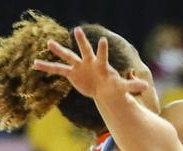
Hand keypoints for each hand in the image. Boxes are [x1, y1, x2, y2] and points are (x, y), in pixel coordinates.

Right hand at [33, 27, 147, 99]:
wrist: (103, 89)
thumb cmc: (113, 86)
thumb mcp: (123, 88)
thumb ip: (132, 85)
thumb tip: (147, 87)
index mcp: (102, 65)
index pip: (102, 55)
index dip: (103, 49)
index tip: (103, 40)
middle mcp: (89, 62)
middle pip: (84, 50)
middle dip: (81, 41)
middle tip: (76, 30)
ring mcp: (79, 66)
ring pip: (68, 57)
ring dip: (59, 51)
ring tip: (48, 42)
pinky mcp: (72, 74)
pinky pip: (58, 70)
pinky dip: (47, 68)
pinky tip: (35, 64)